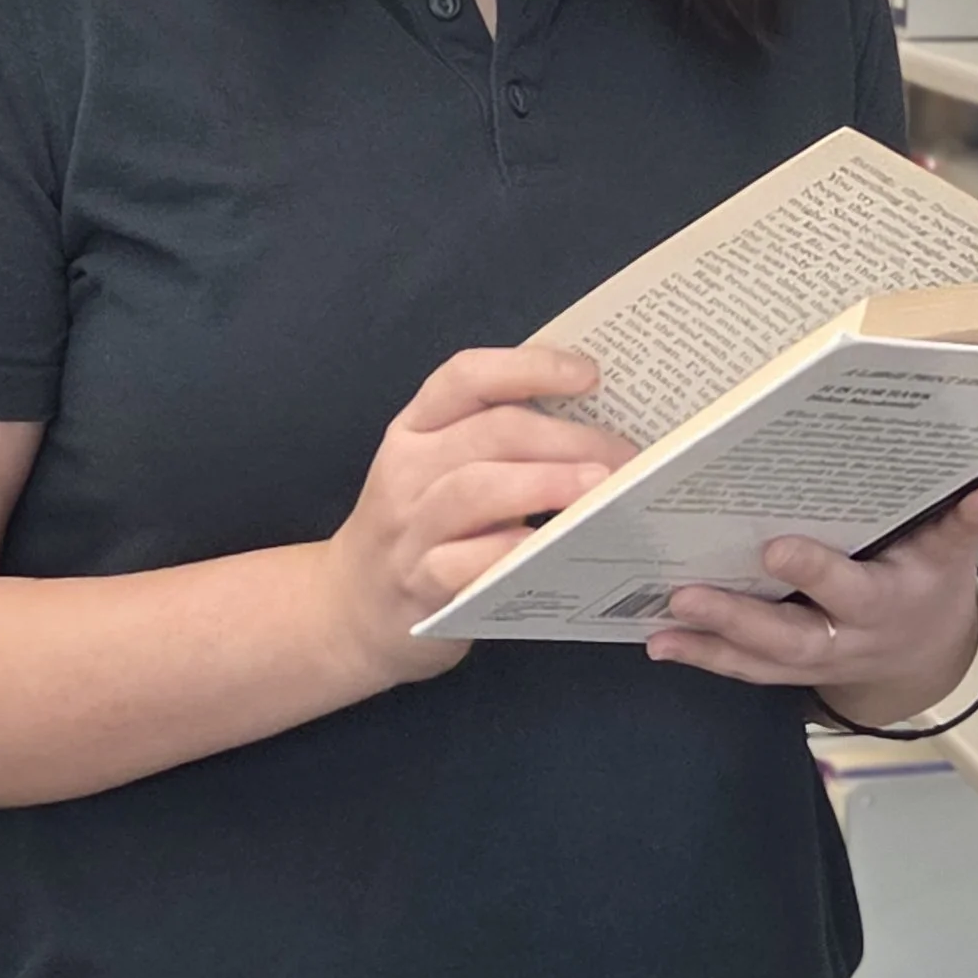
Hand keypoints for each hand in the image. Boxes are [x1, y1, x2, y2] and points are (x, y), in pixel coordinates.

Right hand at [322, 347, 638, 689]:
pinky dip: (512, 551)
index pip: (467, 376)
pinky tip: (554, 549)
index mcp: (417, 427)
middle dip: (568, 438)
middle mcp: (407, 467)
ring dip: (546, 483)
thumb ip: (499, 447)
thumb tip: (599, 429)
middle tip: (627, 457)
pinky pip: (467, 561)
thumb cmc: (420, 530)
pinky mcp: (418, 583)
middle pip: (492, 431)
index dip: (530, 367)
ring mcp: (409, 527)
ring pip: (476, 488)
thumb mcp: (440, 472)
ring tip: (601, 488)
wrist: (351, 610)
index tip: (590, 376)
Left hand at [645, 479, 977, 712]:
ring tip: (660, 631)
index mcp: (887, 602)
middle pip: (790, 636)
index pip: (849, 588)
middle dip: (738, 619)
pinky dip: (705, 658)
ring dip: (708, 647)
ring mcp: (815, 660)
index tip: (775, 549)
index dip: (814, 573)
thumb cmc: (930, 583)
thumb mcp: (954, 552)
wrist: (925, 649)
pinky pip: (746, 668)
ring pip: (760, 661)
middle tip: (686, 595)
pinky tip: (662, 644)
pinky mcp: (789, 668)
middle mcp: (848, 638)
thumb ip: (966, 518)